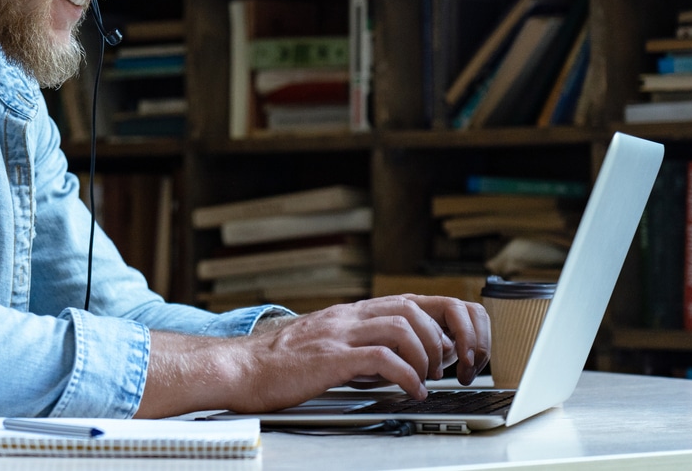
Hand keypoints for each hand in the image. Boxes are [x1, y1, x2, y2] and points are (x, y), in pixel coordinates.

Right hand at [235, 294, 489, 410]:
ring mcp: (340, 334)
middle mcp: (349, 317)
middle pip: (415, 307)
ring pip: (404, 326)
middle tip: (443, 367)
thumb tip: (396, 363)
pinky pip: (382, 359)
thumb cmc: (281, 364)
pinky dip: (407, 376)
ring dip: (426, 356)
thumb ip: (361, 348)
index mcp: (350, 313)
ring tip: (427, 379)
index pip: (411, 300)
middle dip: (440, 338)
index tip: (450, 348)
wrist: (241, 369)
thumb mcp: (329, 347)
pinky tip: (410, 392)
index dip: (440, 320)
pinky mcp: (331, 357)